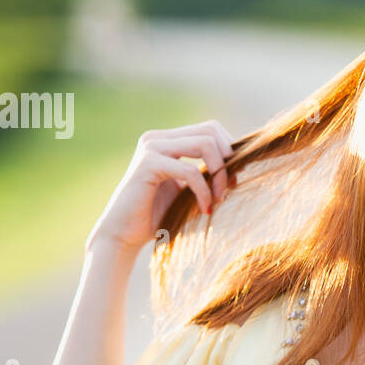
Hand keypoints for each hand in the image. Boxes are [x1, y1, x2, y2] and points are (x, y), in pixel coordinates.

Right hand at [88, 120, 237, 251]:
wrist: (124, 235)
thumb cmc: (157, 217)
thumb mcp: (189, 191)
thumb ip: (208, 175)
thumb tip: (239, 166)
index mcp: (167, 140)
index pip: (210, 129)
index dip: (229, 151)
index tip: (233, 181)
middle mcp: (158, 138)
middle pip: (211, 131)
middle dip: (227, 161)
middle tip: (228, 190)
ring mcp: (151, 147)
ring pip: (205, 144)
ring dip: (219, 174)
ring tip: (218, 200)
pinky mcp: (148, 163)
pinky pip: (190, 170)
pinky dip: (204, 191)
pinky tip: (205, 209)